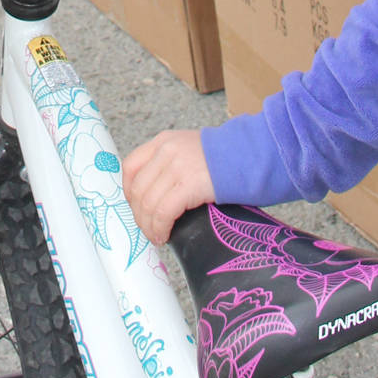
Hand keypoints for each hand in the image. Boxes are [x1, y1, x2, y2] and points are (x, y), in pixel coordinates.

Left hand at [123, 129, 214, 244]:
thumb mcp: (188, 148)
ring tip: (157, 237)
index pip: (130, 166)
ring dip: (148, 226)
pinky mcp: (189, 185)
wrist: (248, 155)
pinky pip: (164, 212)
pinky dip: (160, 228)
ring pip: (148, 204)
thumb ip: (168, 162)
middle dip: (139, 215)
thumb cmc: (223, 158)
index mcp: (163, 141)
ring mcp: (177, 167)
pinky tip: (165, 235)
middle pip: (137, 189)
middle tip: (147, 229)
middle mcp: (166, 151)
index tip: (136, 208)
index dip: (128, 192)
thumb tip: (153, 194)